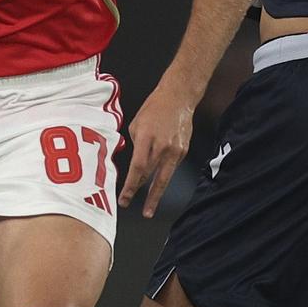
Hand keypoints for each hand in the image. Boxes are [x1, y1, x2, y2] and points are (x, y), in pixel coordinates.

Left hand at [119, 83, 194, 217]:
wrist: (179, 97)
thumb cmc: (155, 107)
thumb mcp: (136, 124)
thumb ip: (135, 145)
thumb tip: (134, 160)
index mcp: (147, 139)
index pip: (137, 169)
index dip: (130, 186)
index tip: (124, 199)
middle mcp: (162, 146)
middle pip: (151, 177)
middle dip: (142, 195)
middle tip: (135, 209)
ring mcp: (175, 150)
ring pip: (164, 178)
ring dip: (156, 195)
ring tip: (149, 209)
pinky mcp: (183, 151)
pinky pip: (170, 168)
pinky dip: (163, 176)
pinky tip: (157, 184)